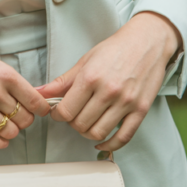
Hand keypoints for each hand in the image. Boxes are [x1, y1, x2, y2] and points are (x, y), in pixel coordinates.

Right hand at [0, 40, 51, 150]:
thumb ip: (12, 81)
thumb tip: (31, 97)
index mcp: (6, 76)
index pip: (36, 102)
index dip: (41, 109)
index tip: (40, 110)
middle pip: (25, 119)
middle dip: (24, 119)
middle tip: (17, 114)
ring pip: (11, 132)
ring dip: (11, 130)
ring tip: (4, 123)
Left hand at [38, 12, 181, 152]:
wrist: (147, 41)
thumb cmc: (115, 49)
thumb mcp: (85, 61)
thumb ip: (62, 81)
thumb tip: (39, 93)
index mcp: (91, 77)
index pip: (66, 111)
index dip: (57, 115)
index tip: (59, 112)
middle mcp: (108, 91)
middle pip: (80, 124)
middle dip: (72, 123)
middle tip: (74, 115)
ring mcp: (126, 102)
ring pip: (99, 133)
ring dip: (88, 133)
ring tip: (87, 123)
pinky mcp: (141, 110)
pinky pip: (123, 138)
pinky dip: (110, 145)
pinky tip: (102, 141)